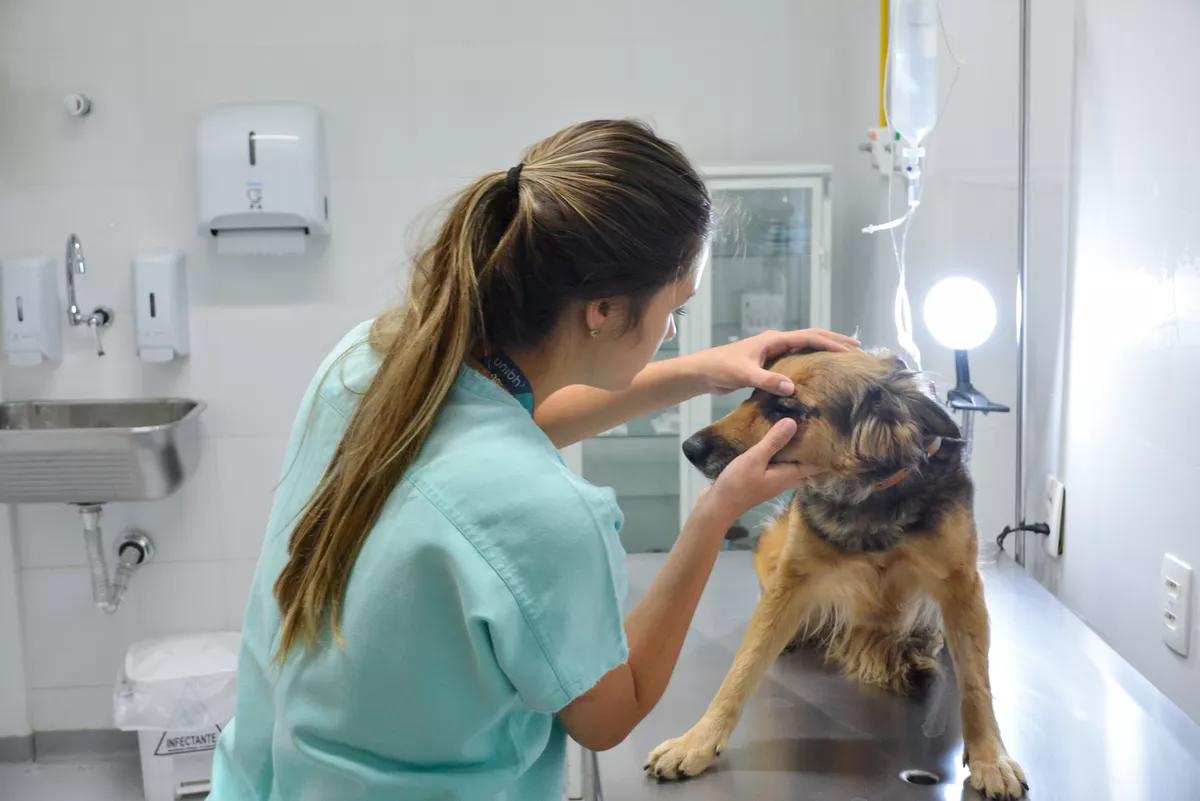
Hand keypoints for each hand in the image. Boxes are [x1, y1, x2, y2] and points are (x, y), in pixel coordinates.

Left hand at [683, 329, 859, 397]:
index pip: (809, 337)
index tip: (850, 351)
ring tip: (844, 357)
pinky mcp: (769, 363)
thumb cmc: (721, 368)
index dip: (831, 343)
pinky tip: (818, 373)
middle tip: (857, 348)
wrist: (703, 372)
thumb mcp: (744, 375)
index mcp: (774, 340)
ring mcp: (773, 352)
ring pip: (805, 347)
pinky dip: (810, 362)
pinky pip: (796, 360)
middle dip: (834, 341)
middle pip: (812, 337)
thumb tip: (792, 387)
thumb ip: (768, 381)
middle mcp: (776, 342)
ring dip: (824, 349)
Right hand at [700, 419, 824, 521]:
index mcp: (788, 475)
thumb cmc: (738, 484)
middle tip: (818, 427)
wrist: (717, 506)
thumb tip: (794, 423)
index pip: (816, 465)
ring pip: (791, 463)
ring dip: (795, 450)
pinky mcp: (760, 479)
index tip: (836, 437)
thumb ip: (774, 442)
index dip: (827, 453)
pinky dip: (780, 452)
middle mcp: (784, 479)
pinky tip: (772, 441)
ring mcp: (772, 480)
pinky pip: (777, 464)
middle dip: (812, 449)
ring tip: (797, 429)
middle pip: (805, 464)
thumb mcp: (755, 459)